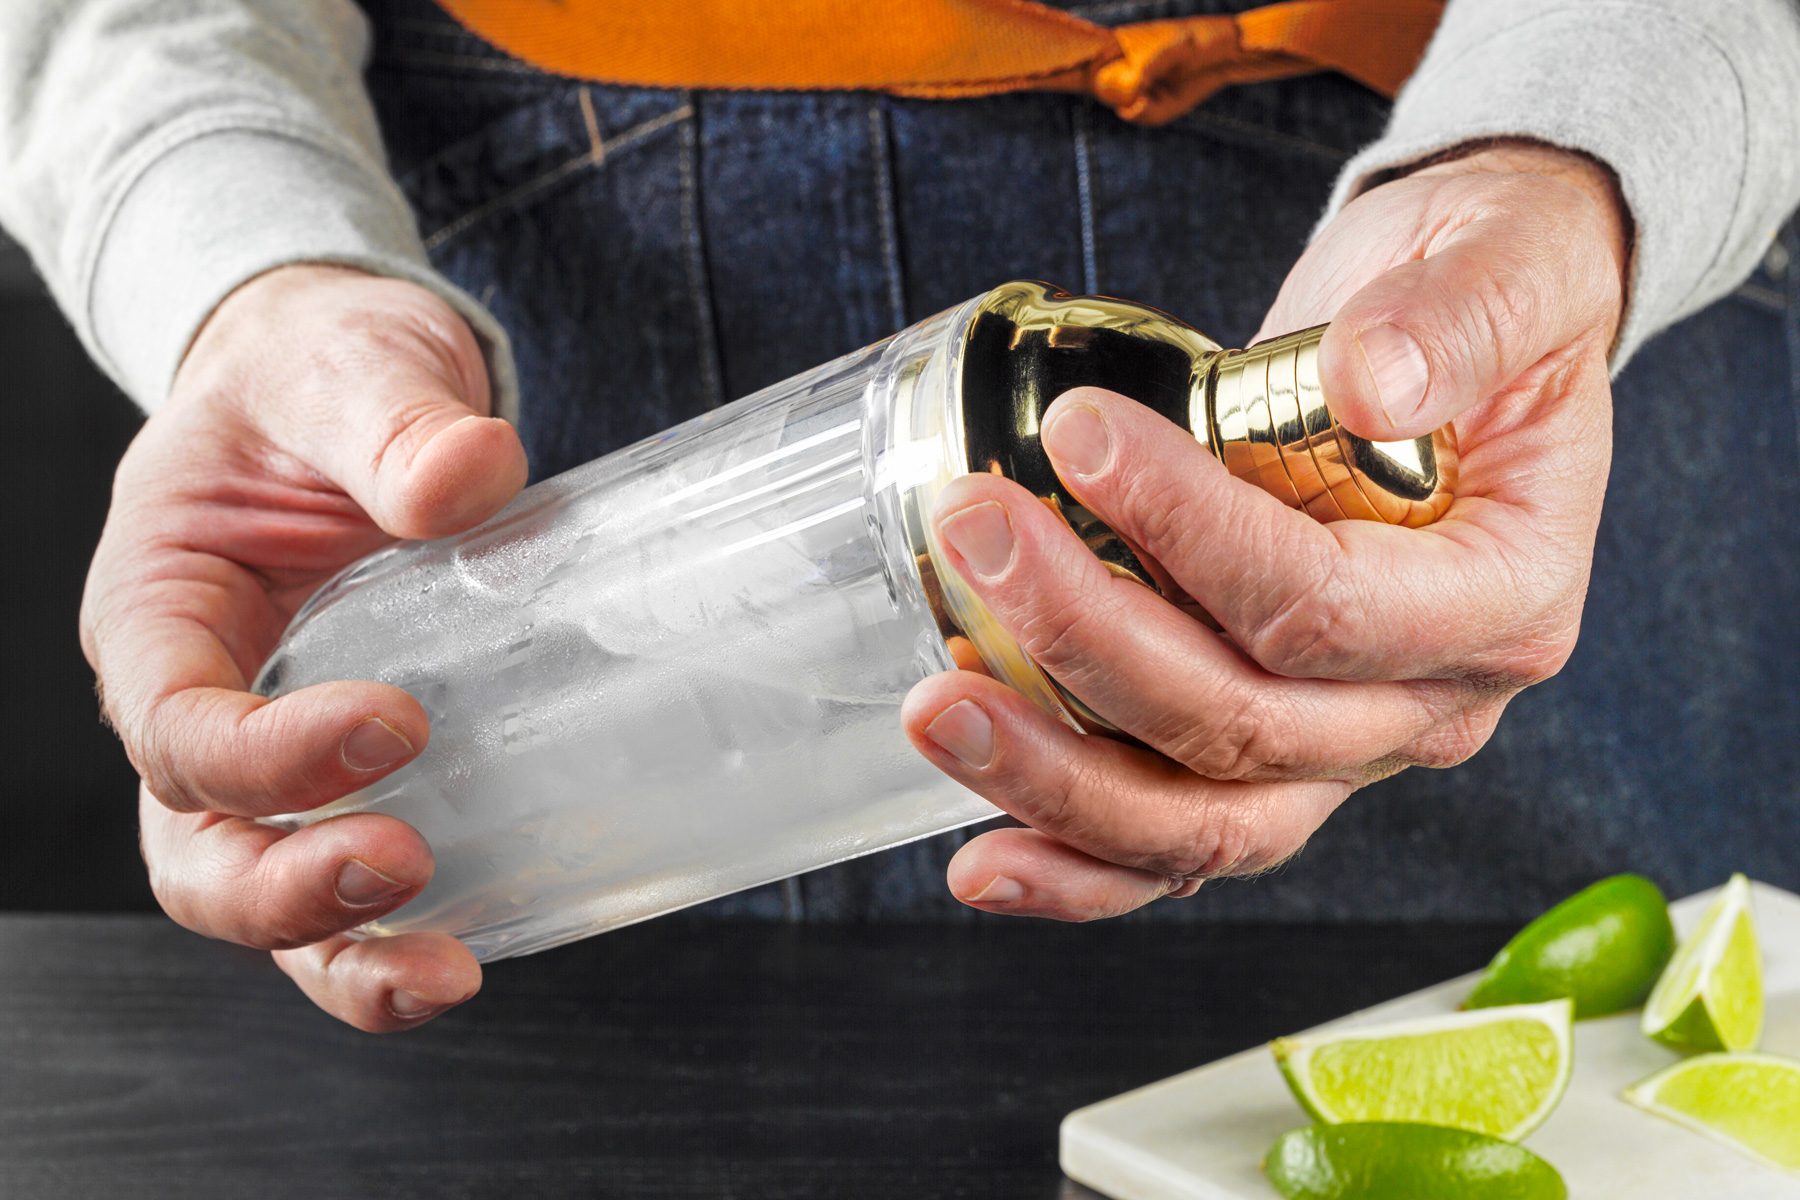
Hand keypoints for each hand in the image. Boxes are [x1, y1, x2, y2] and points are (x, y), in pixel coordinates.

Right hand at [81, 265, 527, 1027]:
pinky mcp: (348, 770)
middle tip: (403, 864)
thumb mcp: (348, 365)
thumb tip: (468, 472)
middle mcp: (195, 701)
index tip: (397, 724)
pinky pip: (346, 876)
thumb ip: (393, 420)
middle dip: (285, 890)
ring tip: (448, 972)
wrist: (347, 384)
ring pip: (261, 896)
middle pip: (195, 850)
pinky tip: (482, 943)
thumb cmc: (318, 373)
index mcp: (158, 610)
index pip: (174, 721)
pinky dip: (395, 932)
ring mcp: (269, 750)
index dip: (268, 753)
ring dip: (340, 951)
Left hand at [903, 141, 1627, 919]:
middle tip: (975, 533)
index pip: (1329, 607)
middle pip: (1244, 726)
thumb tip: (1371, 377)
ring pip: (1200, 822)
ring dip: (1055, 779)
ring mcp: (1347, 746)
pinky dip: (1079, 866)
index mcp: (1505, 599)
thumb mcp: (1505, 268)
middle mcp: (1430, 703)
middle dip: (1087, 639)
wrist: (1466, 333)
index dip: (1192, 532)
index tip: (1078, 434)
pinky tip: (983, 864)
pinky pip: (1179, 844)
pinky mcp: (1273, 754)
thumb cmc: (1488, 296)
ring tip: (938, 714)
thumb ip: (1454, 319)